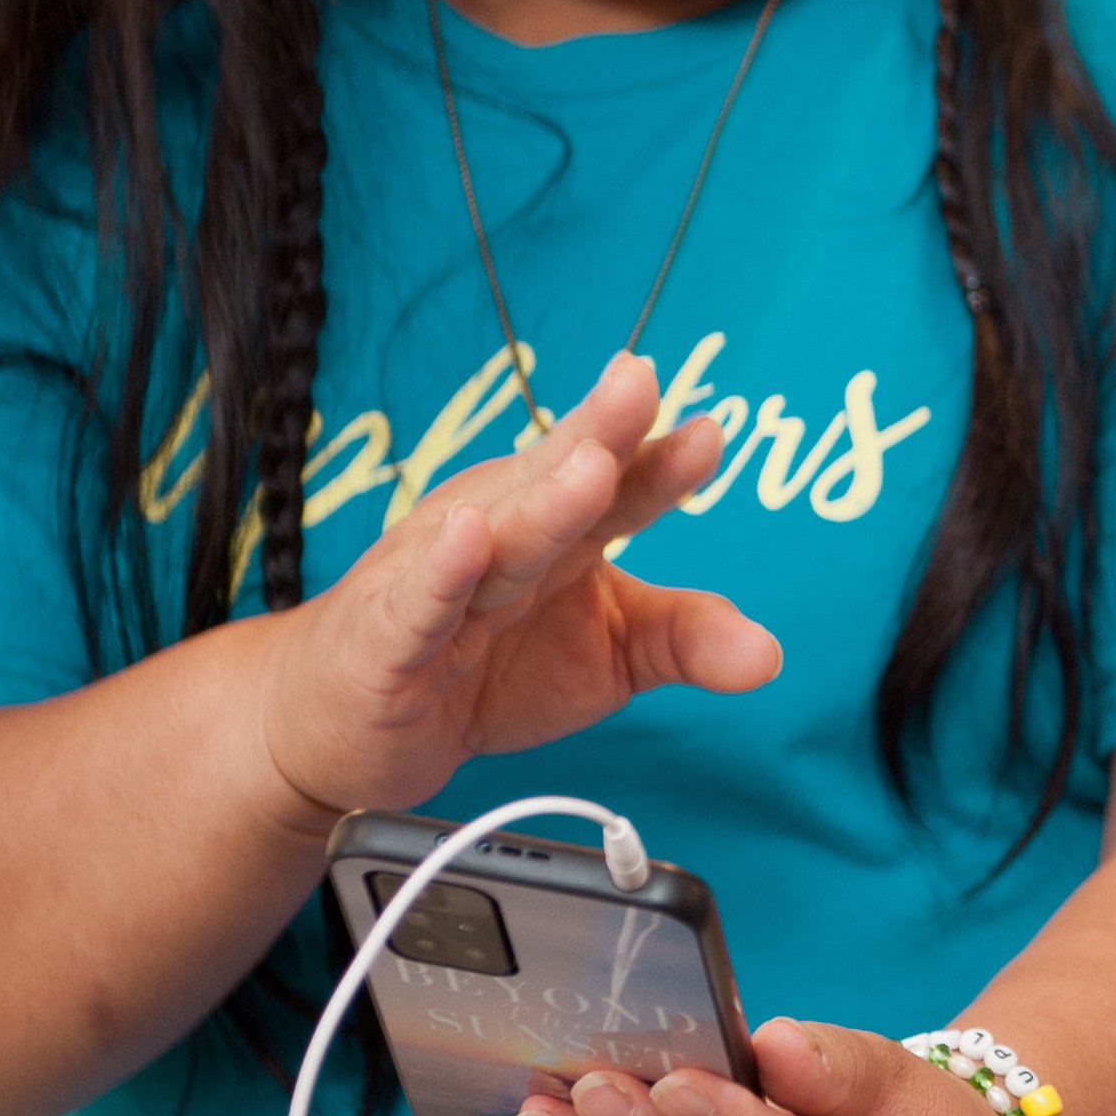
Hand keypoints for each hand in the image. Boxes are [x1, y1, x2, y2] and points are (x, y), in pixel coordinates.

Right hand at [254, 350, 780, 820]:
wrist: (346, 729)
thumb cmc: (481, 666)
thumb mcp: (606, 654)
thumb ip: (684, 639)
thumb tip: (770, 654)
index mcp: (555, 524)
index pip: (614, 481)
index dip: (657, 457)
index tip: (709, 431)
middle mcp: (497, 531)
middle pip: (554, 478)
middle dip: (601, 434)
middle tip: (641, 387)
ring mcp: (437, 577)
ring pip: (498, 535)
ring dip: (543, 499)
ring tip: (588, 465)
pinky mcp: (385, 637)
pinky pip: (418, 603)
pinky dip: (440, 574)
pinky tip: (466, 538)